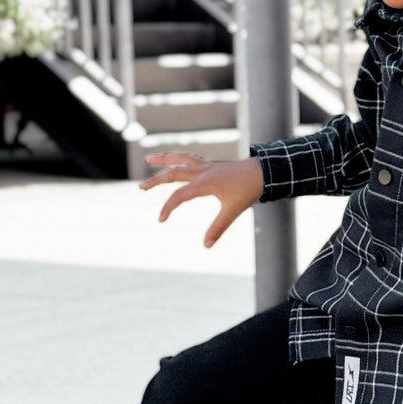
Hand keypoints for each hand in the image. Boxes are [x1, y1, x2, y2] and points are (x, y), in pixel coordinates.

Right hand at [139, 153, 263, 248]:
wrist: (261, 172)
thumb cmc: (247, 190)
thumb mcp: (232, 210)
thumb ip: (218, 227)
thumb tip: (206, 245)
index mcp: (205, 183)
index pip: (178, 195)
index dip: (167, 208)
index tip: (161, 219)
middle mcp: (202, 171)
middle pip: (172, 173)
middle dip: (155, 181)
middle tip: (141, 187)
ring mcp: (205, 165)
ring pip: (179, 159)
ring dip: (163, 159)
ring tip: (148, 159)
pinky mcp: (210, 164)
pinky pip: (189, 158)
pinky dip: (178, 158)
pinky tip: (173, 160)